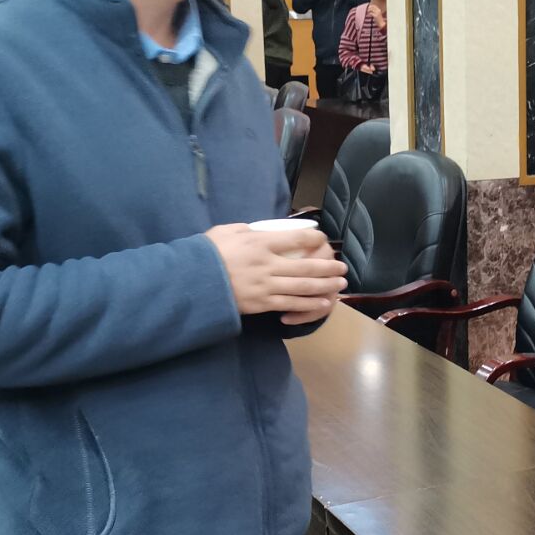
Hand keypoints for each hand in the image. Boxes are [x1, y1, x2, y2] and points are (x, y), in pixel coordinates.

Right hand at [203, 224, 346, 320]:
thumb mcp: (226, 232)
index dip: (313, 239)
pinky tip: (322, 302)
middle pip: (306, 266)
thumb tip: (262, 230)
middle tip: (342, 267)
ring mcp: (266, 286)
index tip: (323, 239)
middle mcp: (267, 264)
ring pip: (303, 287)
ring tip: (340, 284)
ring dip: (325, 285)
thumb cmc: (206, 254)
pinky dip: (309, 304)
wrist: (192, 284)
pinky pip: (291, 304)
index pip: (295, 239)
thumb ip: (248, 230)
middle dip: (328, 267)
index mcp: (259, 243)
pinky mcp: (262, 304)